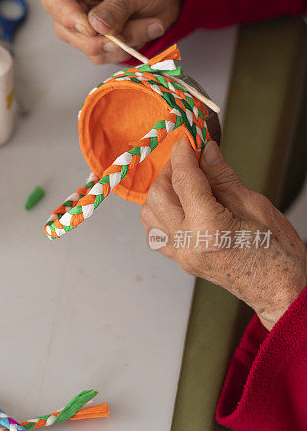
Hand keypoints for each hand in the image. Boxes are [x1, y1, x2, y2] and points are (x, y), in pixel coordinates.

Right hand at [41, 0, 183, 63]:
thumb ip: (115, 7)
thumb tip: (96, 27)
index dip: (68, 17)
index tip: (92, 29)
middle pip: (65, 29)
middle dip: (97, 39)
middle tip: (123, 38)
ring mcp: (86, 20)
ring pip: (86, 46)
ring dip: (118, 45)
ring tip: (148, 26)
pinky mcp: (99, 38)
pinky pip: (103, 54)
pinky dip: (125, 50)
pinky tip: (144, 33)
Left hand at [140, 138, 306, 329]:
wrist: (280, 291)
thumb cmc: (277, 254)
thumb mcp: (256, 206)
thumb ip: (224, 178)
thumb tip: (206, 152)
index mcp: (208, 228)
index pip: (184, 179)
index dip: (183, 154)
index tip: (187, 140)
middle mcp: (188, 243)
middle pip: (158, 194)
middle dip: (170, 170)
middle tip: (189, 159)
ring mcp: (181, 256)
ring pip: (149, 214)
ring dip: (161, 191)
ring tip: (184, 181)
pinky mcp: (181, 261)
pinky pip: (155, 234)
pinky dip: (159, 213)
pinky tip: (178, 205)